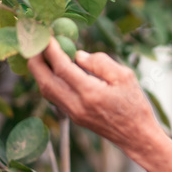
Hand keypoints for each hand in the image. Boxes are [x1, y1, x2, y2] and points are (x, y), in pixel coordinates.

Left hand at [27, 39, 158, 155]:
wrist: (136, 136)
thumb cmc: (134, 104)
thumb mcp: (125, 76)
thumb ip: (100, 62)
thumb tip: (77, 55)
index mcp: (91, 93)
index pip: (62, 68)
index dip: (51, 50)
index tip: (48, 35)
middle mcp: (76, 105)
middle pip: (45, 81)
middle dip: (36, 60)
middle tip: (37, 42)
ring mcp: (72, 113)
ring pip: (46, 90)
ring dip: (39, 71)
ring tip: (42, 53)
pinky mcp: (73, 117)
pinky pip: (54, 96)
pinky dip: (48, 80)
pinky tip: (53, 69)